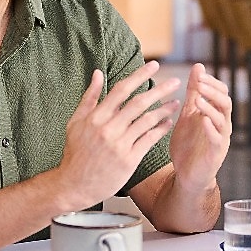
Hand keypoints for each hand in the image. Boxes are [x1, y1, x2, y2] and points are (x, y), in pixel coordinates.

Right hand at [58, 61, 181, 207]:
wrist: (74, 185)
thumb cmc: (75, 152)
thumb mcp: (76, 122)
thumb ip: (90, 97)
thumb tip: (98, 72)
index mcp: (95, 117)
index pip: (122, 90)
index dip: (139, 75)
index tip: (154, 65)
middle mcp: (108, 129)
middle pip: (139, 103)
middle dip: (159, 90)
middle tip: (175, 82)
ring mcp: (119, 145)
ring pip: (147, 121)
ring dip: (164, 110)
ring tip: (176, 102)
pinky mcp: (128, 160)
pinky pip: (149, 140)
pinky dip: (160, 129)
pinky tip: (168, 122)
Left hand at [168, 63, 230, 191]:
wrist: (186, 175)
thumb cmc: (189, 144)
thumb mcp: (189, 114)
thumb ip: (194, 93)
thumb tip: (198, 66)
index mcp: (216, 115)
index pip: (221, 93)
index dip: (212, 83)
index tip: (198, 74)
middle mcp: (222, 125)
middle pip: (225, 103)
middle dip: (213, 91)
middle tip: (199, 83)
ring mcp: (220, 140)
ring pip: (223, 120)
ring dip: (210, 108)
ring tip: (198, 100)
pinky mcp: (215, 155)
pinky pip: (217, 139)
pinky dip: (211, 129)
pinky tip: (203, 120)